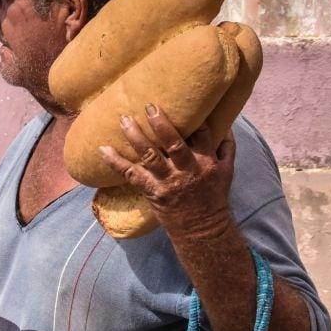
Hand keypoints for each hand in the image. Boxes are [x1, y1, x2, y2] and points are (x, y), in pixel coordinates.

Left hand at [98, 104, 235, 235]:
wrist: (203, 231)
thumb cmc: (214, 197)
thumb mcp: (227, 171)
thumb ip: (226, 146)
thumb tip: (224, 122)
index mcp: (207, 161)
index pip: (202, 133)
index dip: (193, 116)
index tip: (183, 99)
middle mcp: (188, 169)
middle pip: (174, 142)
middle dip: (161, 123)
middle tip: (149, 105)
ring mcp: (169, 181)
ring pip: (150, 156)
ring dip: (135, 136)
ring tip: (124, 119)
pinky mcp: (153, 192)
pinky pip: (132, 175)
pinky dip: (116, 162)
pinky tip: (103, 149)